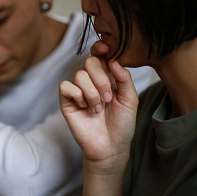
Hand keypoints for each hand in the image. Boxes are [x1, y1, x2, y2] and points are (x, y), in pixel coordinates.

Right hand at [59, 43, 137, 174]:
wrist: (111, 147)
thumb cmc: (122, 125)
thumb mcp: (130, 99)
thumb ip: (124, 77)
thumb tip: (113, 59)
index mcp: (108, 77)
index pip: (101, 55)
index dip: (102, 48)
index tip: (107, 48)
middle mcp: (92, 82)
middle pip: (90, 62)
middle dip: (101, 78)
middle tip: (109, 98)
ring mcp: (78, 91)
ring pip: (79, 75)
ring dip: (92, 93)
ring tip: (99, 109)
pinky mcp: (67, 102)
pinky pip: (66, 86)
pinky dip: (77, 95)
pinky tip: (85, 108)